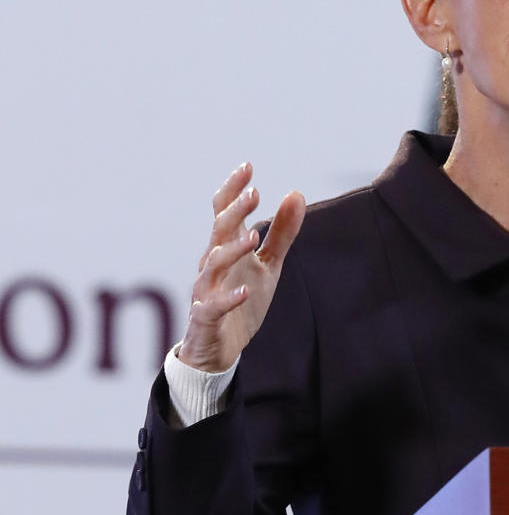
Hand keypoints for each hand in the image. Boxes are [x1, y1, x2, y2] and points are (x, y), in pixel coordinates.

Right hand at [176, 163, 305, 373]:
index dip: (233, 190)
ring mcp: (206, 290)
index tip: (247, 166)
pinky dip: (227, 298)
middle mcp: (213, 264)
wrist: (220, 348)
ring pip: (212, 265)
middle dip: (234, 212)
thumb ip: (282, 232)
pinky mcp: (206, 318)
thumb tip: (296, 193)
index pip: (224, 212)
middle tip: (253, 194)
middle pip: (219, 232)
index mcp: (226, 248)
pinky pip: (212, 306)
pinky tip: (245, 291)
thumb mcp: (269, 264)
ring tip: (253, 238)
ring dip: (231, 250)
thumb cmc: (242, 298)